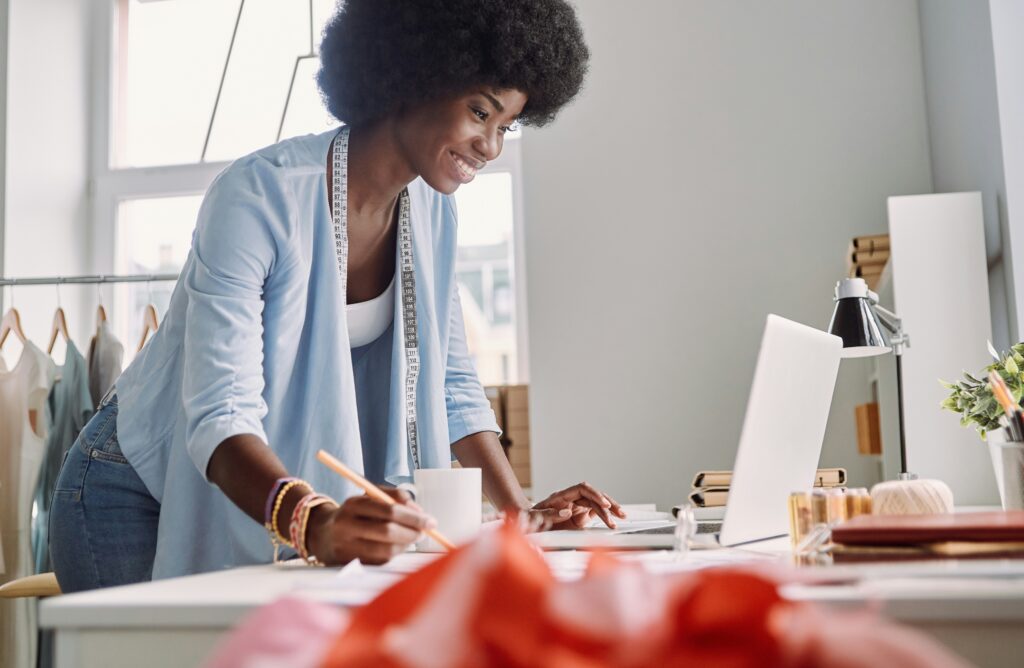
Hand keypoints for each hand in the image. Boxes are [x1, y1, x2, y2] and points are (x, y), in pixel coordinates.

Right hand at [305, 488, 435, 565]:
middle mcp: (346, 526)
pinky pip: (380, 561)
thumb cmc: (355, 513)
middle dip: (412, 532)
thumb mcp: (369, 496)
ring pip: (386, 550)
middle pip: (387, 532)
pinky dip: (395, 553)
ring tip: (413, 537)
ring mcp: (346, 548)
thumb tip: (419, 511)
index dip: (413, 517)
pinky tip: (398, 545)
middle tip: (425, 531)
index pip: (389, 511)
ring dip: (406, 544)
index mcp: (353, 505)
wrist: (322, 533)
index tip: (430, 520)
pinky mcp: (349, 564)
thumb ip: (395, 497)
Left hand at [530, 482, 625, 530]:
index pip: (582, 489)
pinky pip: (596, 512)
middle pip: (593, 496)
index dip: (594, 494)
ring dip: (610, 509)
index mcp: (561, 495)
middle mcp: (572, 499)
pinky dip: (606, 516)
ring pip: (597, 504)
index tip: (604, 504)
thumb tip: (567, 512)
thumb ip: (550, 514)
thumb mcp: (536, 517)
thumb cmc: (530, 520)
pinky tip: (615, 520)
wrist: (528, 526)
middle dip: (607, 503)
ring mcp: (577, 506)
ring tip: (622, 516)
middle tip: (617, 513)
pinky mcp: (580, 515)